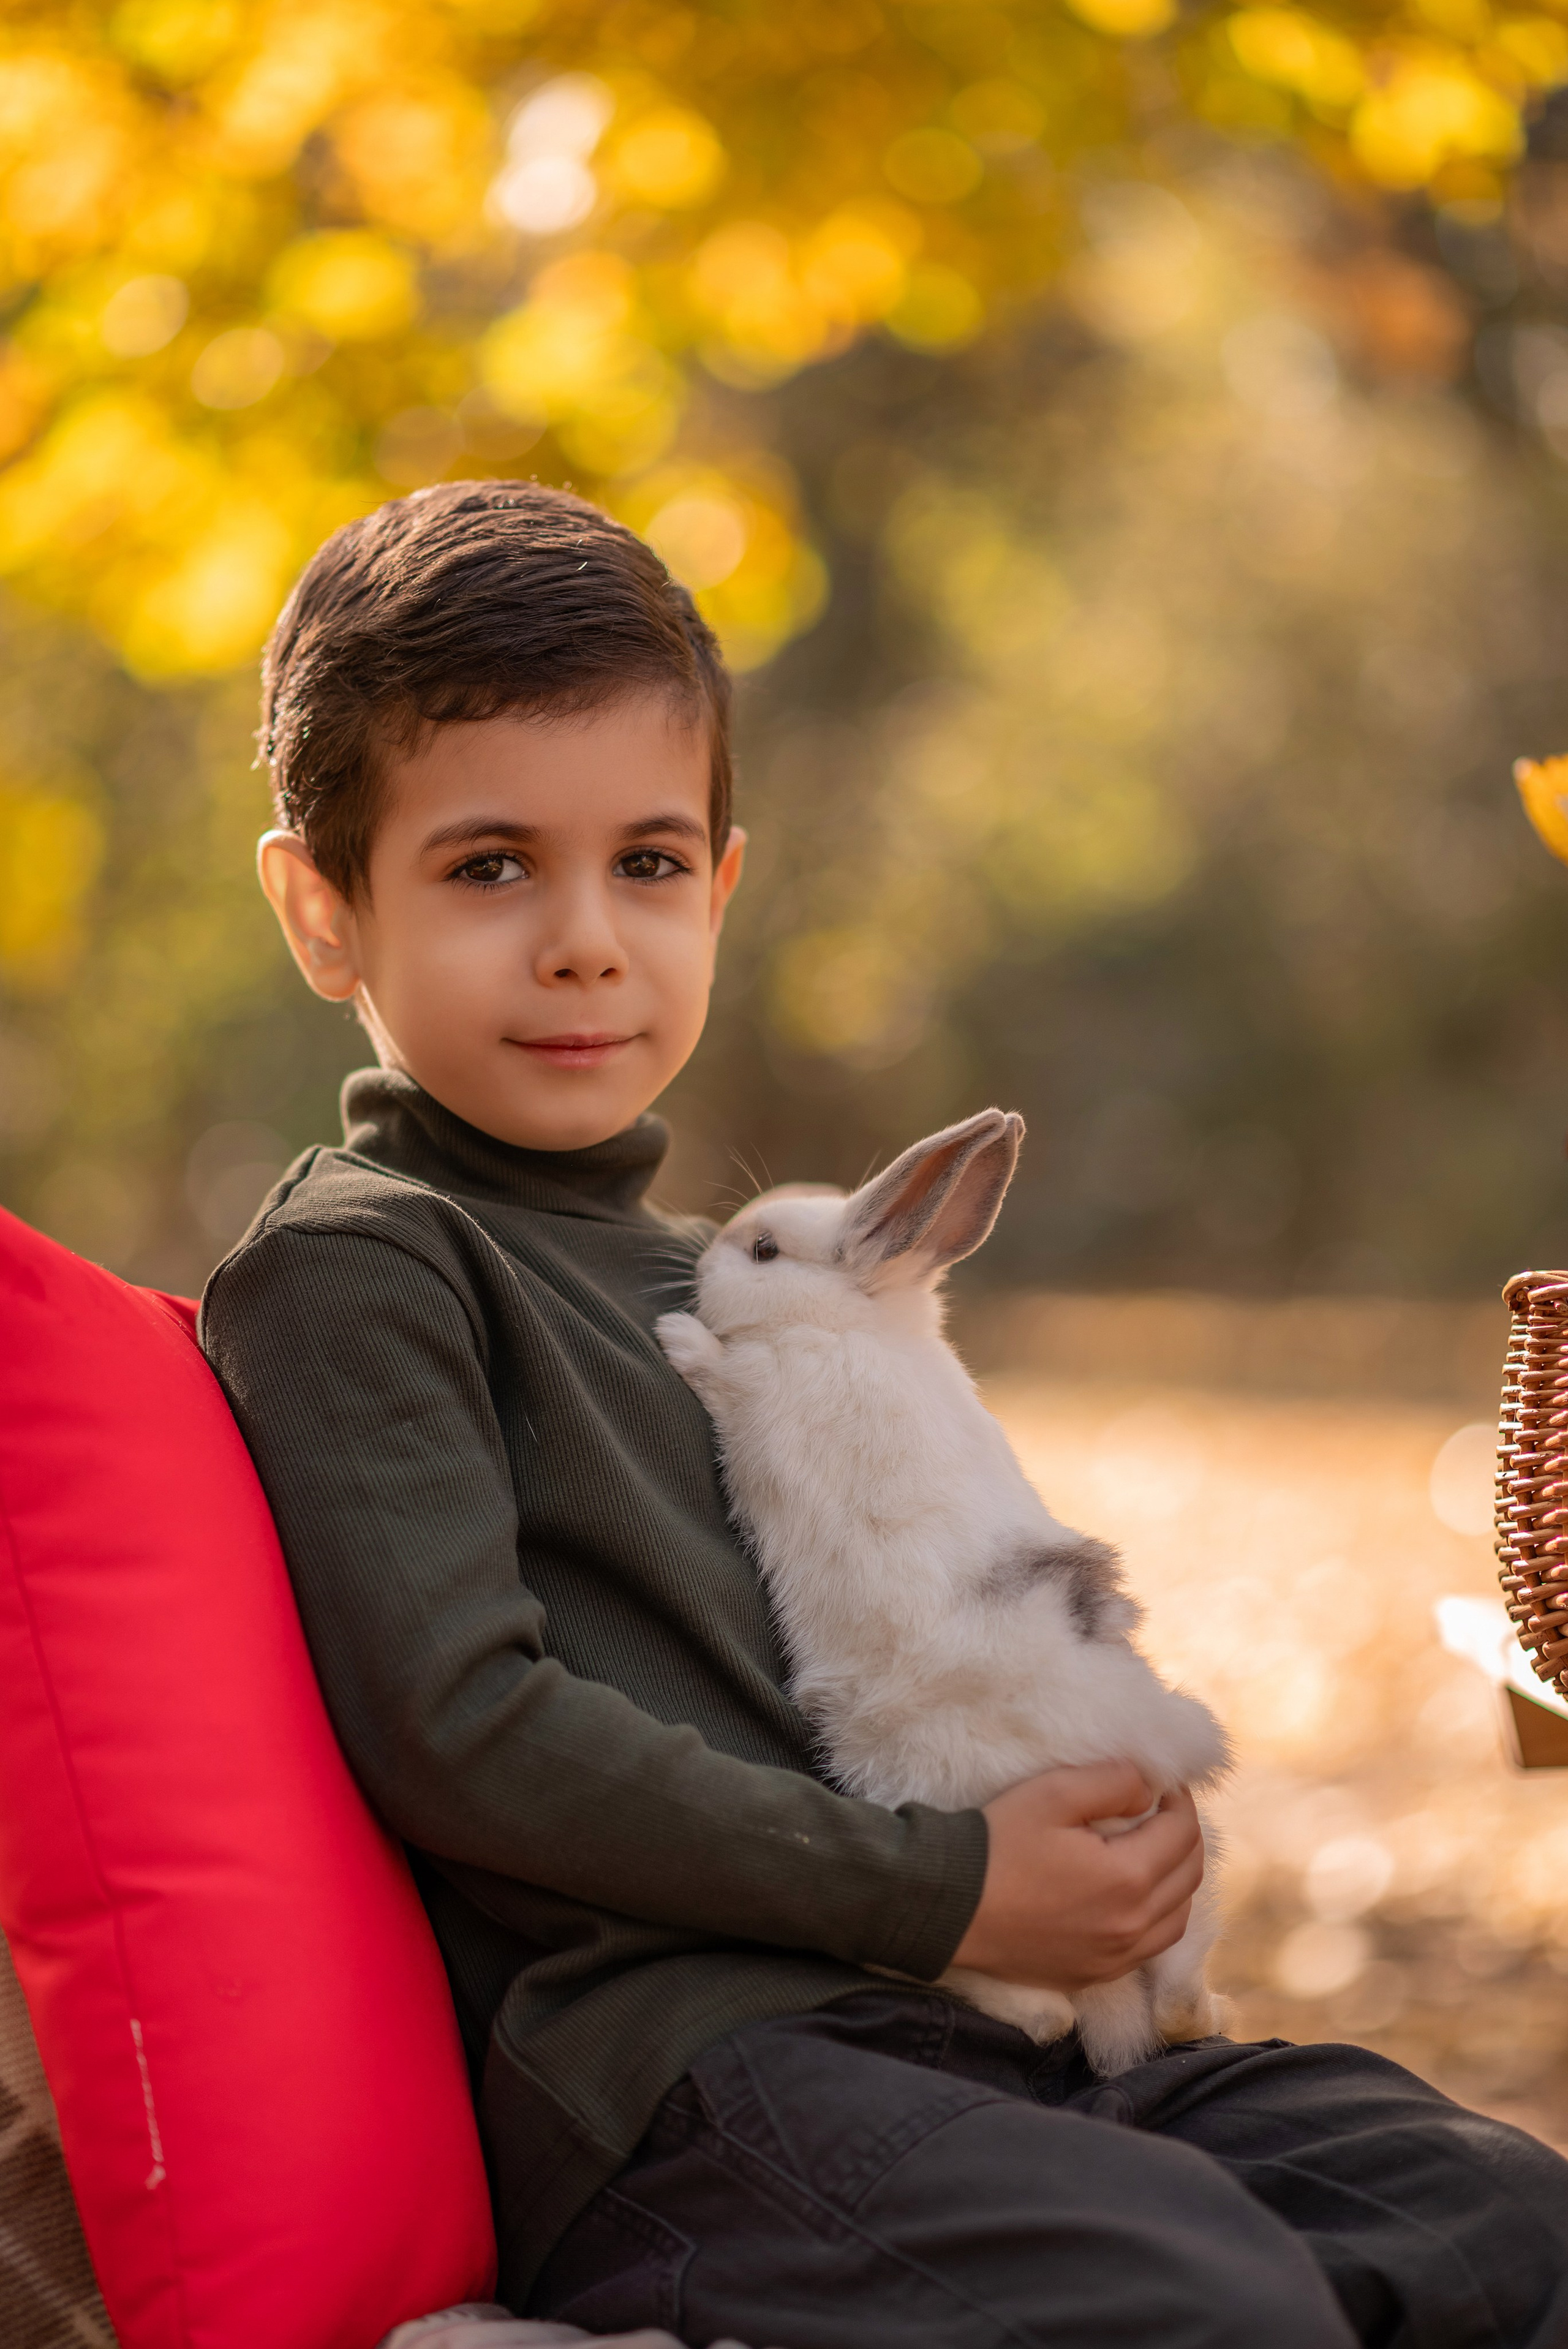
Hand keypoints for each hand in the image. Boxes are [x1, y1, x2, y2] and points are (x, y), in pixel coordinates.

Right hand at [949, 1762, 1203, 1993]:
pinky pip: (1149, 1947)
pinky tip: (1134, 1896)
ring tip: (1152, 1850)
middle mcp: (1132, 1927)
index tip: (1161, 1784)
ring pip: (1177, 1917)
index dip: (1179, 1801)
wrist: (948, 1907)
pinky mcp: (1094, 1974)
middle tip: (1161, 1811)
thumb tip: (1150, 1790)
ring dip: (1177, 1879)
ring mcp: (1115, 1958)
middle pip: (1189, 1876)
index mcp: (1128, 1879)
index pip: (1182, 1833)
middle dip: (1184, 1836)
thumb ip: (1113, 1782)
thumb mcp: (1053, 1793)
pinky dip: (1157, 1916)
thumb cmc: (997, 1844)